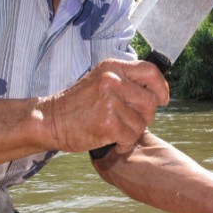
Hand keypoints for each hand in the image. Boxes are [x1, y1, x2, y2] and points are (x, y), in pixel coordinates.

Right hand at [39, 59, 168, 153]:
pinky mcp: (107, 123)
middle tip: (129, 122)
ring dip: (132, 132)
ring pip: (142, 122)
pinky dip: (124, 144)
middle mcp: (112, 81)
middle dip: (145, 116)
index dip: (161, 87)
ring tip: (115, 131)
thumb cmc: (77, 105)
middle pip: (150, 102)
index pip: (150, 71)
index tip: (163, 99)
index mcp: (112, 68)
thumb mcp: (100, 82)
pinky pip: (131, 137)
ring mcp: (109, 102)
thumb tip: (156, 93)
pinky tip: (113, 141)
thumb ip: (125, 82)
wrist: (49, 121)